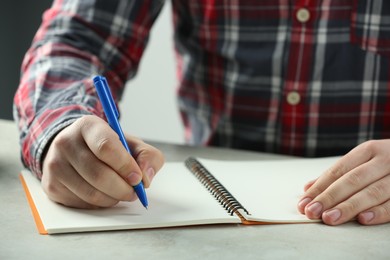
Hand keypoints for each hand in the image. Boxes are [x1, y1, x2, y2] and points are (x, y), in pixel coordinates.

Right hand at [42, 115, 163, 207]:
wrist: (75, 150)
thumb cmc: (108, 148)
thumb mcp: (131, 144)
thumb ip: (147, 156)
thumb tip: (146, 177)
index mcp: (88, 126)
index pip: (106, 146)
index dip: (125, 166)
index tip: (138, 178)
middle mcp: (66, 142)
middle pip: (98, 174)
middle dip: (123, 188)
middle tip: (134, 192)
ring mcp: (55, 165)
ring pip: (91, 193)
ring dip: (113, 198)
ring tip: (122, 192)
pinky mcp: (51, 185)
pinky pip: (82, 203)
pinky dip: (100, 204)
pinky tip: (105, 194)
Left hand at [297, 139, 389, 224]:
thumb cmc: (387, 163)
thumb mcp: (365, 161)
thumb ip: (338, 175)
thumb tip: (308, 188)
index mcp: (369, 150)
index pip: (339, 170)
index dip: (320, 186)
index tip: (303, 201)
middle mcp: (385, 159)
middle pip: (352, 180)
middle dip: (329, 197)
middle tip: (312, 212)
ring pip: (373, 192)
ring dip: (349, 207)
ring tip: (329, 218)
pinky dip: (380, 212)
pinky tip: (363, 219)